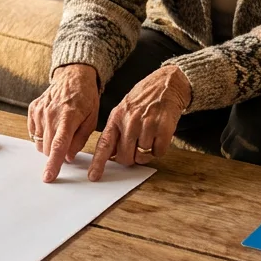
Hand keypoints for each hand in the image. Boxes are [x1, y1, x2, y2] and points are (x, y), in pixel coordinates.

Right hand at [28, 64, 99, 182]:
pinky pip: (33, 133)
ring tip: (60, 130)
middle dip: (56, 153)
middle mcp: (51, 113)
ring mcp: (40, 111)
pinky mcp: (32, 109)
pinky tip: (52, 125)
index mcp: (69, 116)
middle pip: (47, 147)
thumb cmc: (85, 98)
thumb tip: (68, 157)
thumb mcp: (92, 120)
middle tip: (67, 142)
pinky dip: (42, 135)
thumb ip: (80, 140)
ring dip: (49, 144)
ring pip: (39, 143)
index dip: (53, 163)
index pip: (59, 145)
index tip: (48, 176)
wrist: (73, 77)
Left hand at [89, 65, 191, 181]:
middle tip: (136, 149)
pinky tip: (159, 135)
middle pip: (126, 157)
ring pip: (142, 157)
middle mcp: (130, 121)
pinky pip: (158, 152)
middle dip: (130, 159)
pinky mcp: (163, 128)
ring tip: (149, 137)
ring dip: (146, 153)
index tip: (94, 176)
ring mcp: (147, 125)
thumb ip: (116, 131)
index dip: (98, 163)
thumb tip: (111, 156)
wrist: (166, 84)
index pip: (105, 145)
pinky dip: (159, 149)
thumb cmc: (143, 100)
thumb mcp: (123, 110)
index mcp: (116, 118)